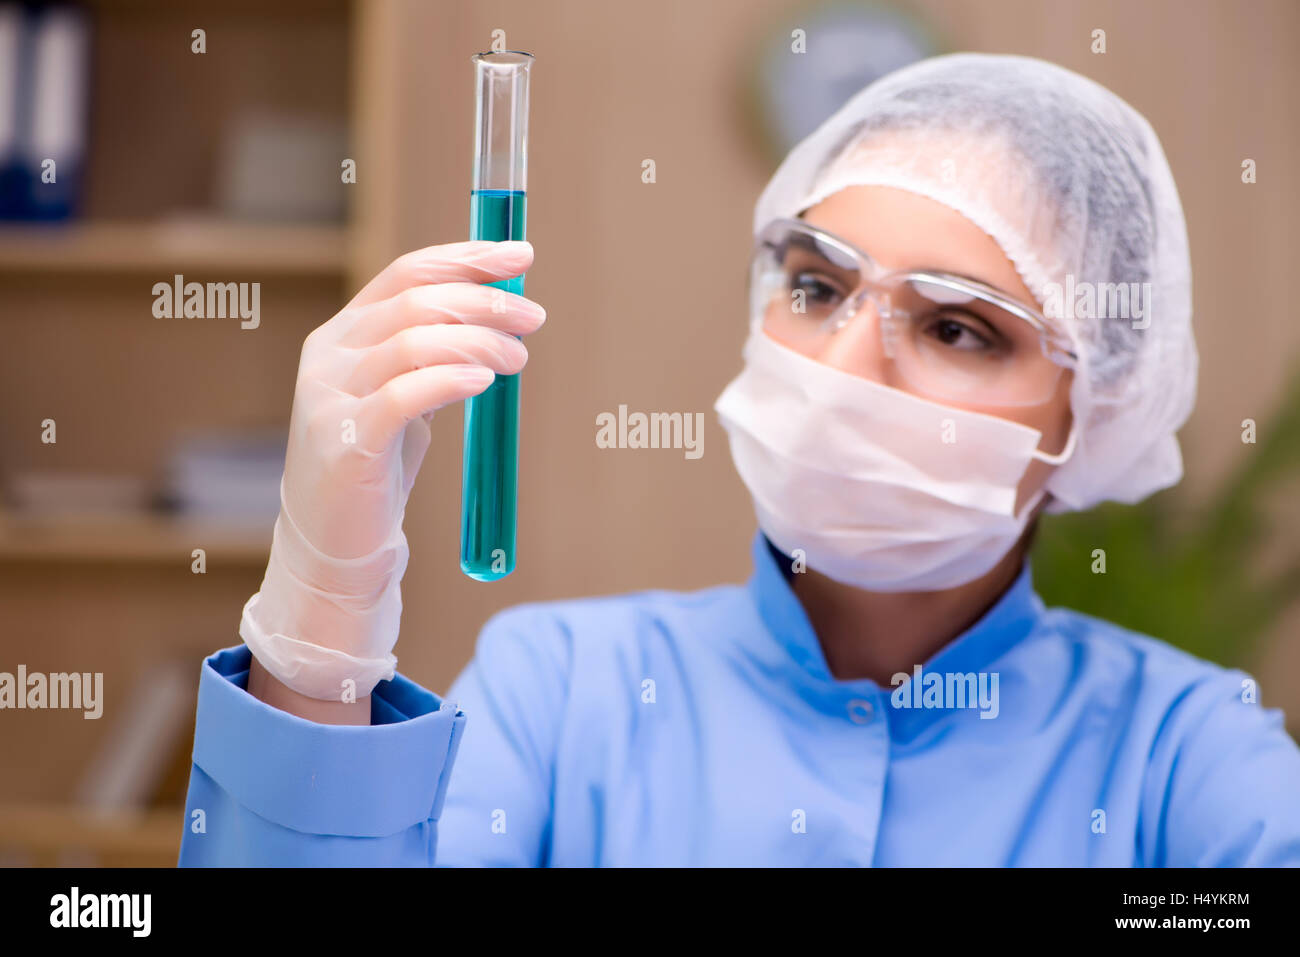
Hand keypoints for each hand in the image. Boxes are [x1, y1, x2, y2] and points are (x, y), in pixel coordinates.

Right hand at [241, 240, 544, 701]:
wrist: (335, 542)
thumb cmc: (377, 466)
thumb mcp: (404, 396)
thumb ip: (434, 353)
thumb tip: (500, 312)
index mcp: (343, 334)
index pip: (407, 273)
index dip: (466, 259)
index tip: (520, 256)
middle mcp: (329, 355)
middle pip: (415, 301)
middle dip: (484, 302)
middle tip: (533, 318)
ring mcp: (330, 396)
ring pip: (412, 341)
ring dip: (479, 341)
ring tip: (518, 360)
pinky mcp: (345, 440)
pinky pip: (403, 394)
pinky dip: (450, 378)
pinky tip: (483, 380)